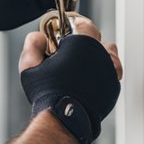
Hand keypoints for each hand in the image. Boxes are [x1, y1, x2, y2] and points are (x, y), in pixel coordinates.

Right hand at [18, 17, 121, 143]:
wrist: (64, 119)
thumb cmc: (48, 93)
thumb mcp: (30, 65)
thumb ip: (33, 44)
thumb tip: (39, 37)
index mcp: (84, 44)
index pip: (86, 25)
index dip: (76, 26)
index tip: (69, 30)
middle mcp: (102, 55)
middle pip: (100, 41)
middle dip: (87, 44)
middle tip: (73, 52)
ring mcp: (110, 72)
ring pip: (110, 58)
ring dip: (99, 58)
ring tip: (84, 66)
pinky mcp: (113, 89)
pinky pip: (111, 76)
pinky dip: (102, 76)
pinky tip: (88, 81)